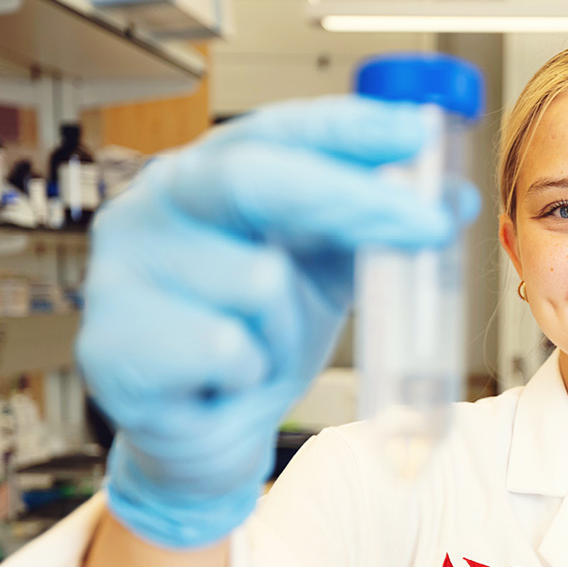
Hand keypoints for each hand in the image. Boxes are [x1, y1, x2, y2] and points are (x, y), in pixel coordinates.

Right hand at [77, 97, 475, 548]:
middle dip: (352, 201)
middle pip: (253, 179)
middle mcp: (154, 207)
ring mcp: (122, 272)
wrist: (202, 436)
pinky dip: (250, 374)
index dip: (348, 129)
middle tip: (426, 226)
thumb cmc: (256, 342)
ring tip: (263, 352)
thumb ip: (378, 232)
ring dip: (287, 330)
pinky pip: (224, 349)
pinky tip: (224, 384)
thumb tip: (455, 198)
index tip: (416, 133)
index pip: (276, 131)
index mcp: (205, 176)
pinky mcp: (112, 345)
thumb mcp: (326, 276)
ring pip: (255, 281)